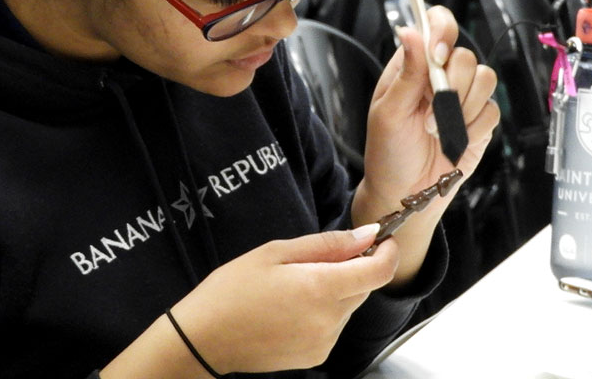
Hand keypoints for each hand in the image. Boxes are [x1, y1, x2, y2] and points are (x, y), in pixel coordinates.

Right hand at [169, 224, 397, 374]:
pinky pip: (333, 326)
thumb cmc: (232, 290)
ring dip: (335, 291)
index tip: (381, 239)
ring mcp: (324, 341)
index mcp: (321, 288)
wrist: (204, 338)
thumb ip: (326, 245)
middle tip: (315, 258)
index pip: (379, 271)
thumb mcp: (275, 253)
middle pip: (364, 288)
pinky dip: (323, 312)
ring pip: (348, 307)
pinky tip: (290, 307)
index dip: (387, 252)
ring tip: (293, 285)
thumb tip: (367, 235)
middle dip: (353, 268)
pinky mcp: (316, 356)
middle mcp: (329, 320)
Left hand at [357, 6, 499, 255]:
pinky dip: (475, 128)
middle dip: (452, 84)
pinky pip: (493, 110)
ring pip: (485, 79)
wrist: (406, 194)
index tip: (437, 54)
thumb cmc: (388, 152)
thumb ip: (406, 72)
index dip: (443, 30)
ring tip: (438, 130)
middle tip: (431, 109)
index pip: (435, 27)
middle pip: (465, 55)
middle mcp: (439, 77)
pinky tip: (455, 141)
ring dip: (462, 108)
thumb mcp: (389, 112)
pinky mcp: (480, 121)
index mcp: (412, 66)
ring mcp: (462, 98)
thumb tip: (409, 31)